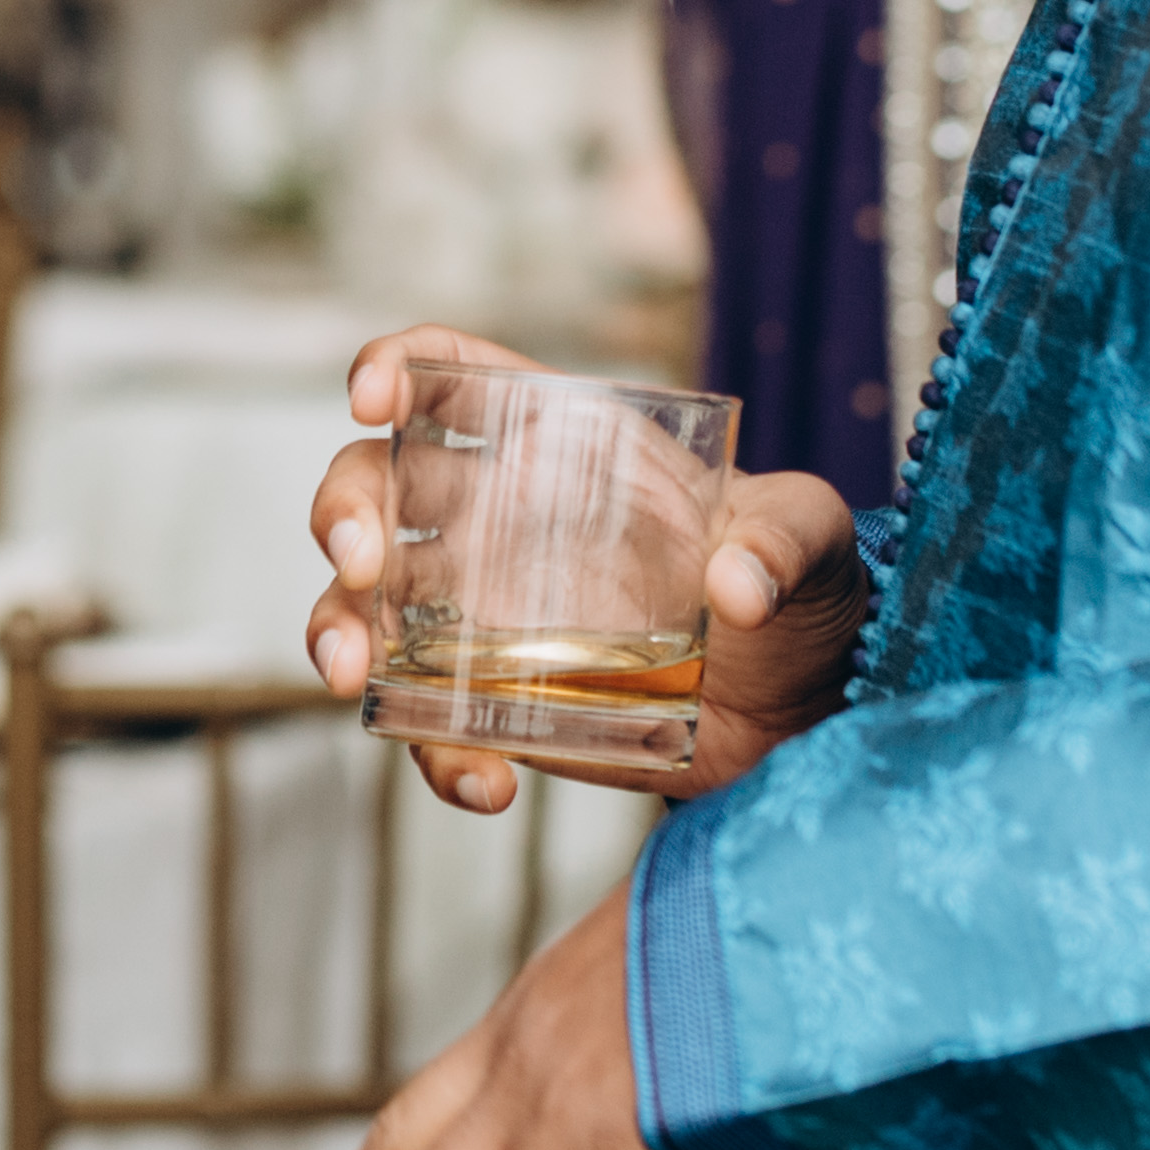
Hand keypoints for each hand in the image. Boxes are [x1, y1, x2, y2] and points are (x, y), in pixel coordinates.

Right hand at [305, 325, 864, 813]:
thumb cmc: (800, 589)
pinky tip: (486, 782)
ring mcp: (483, 613)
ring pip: (365, 603)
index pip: (450, 375)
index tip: (371, 397)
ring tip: (354, 677)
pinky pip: (427, 722)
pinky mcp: (492, 700)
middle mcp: (499, 517)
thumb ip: (786, 541)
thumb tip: (738, 585)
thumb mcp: (813, 540)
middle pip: (375, 484)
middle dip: (343, 510)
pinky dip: (434, 753)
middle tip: (361, 563)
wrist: (802, 711)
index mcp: (559, 443)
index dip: (394, 367)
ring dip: (337, 629)